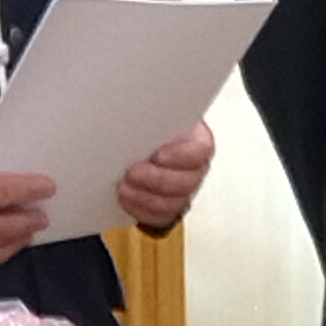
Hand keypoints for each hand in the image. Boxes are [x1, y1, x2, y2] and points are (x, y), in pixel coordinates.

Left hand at [115, 120, 214, 234]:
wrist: (140, 148)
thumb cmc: (150, 130)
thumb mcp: (155, 117)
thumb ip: (152, 116)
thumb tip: (136, 109)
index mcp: (196, 140)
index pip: (201, 149)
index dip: (181, 155)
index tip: (159, 155)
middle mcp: (194, 167)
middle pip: (187, 181)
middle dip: (157, 179)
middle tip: (133, 171)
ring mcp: (183, 191)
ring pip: (173, 202)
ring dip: (145, 195)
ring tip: (124, 185)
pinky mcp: (169, 208)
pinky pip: (159, 216)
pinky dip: (140, 209)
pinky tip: (126, 197)